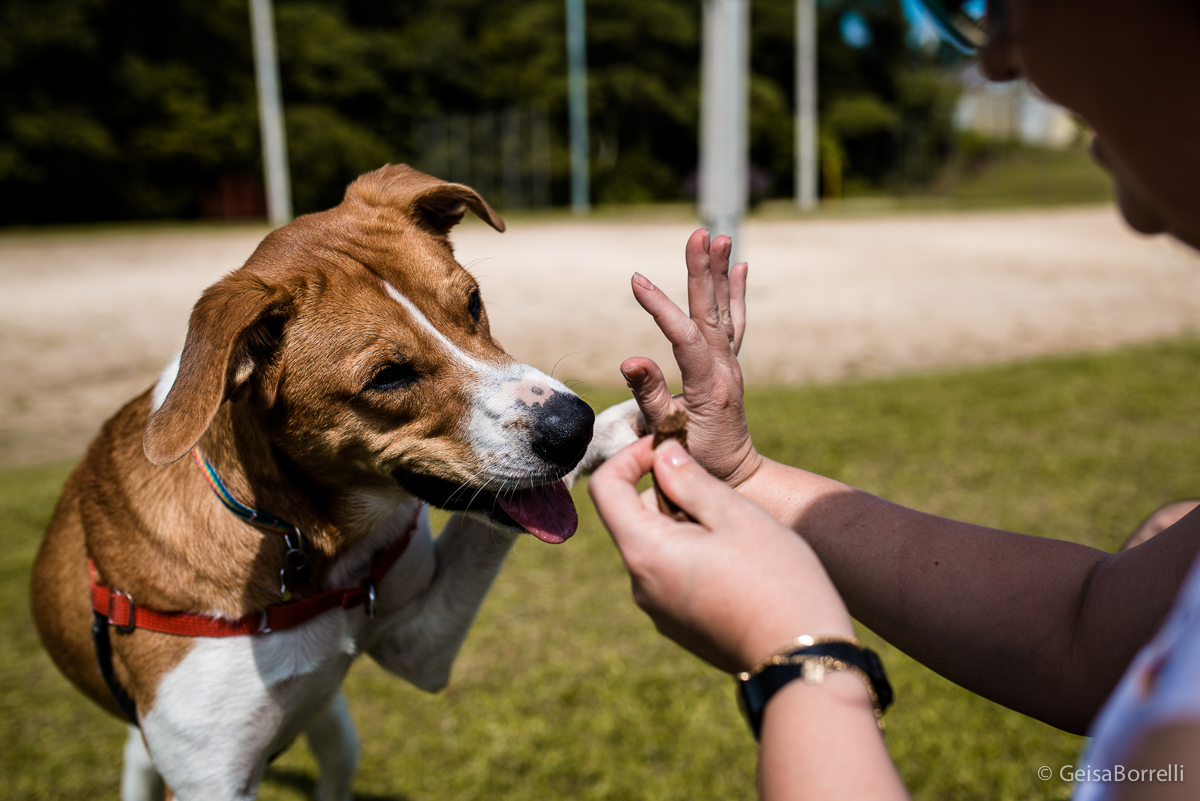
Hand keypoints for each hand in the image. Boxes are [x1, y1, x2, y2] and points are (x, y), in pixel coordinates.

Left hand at [588, 435, 854, 672]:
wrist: (802, 660)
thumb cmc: (776, 580)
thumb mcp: (736, 515)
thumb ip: (691, 480)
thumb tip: (662, 456)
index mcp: (645, 552)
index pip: (606, 488)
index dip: (630, 457)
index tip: (668, 449)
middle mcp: (640, 585)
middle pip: (635, 518)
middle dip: (670, 495)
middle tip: (724, 498)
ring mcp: (659, 611)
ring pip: (658, 547)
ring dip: (687, 527)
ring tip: (739, 536)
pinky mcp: (681, 628)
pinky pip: (674, 577)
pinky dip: (695, 557)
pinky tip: (741, 567)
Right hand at [622, 229, 761, 486]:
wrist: (735, 477)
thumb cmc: (694, 462)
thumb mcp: (667, 437)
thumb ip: (650, 398)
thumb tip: (630, 359)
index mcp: (707, 386)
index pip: (684, 337)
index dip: (660, 307)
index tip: (635, 280)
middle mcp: (724, 369)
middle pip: (712, 312)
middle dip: (702, 271)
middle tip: (699, 234)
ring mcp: (731, 365)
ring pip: (724, 311)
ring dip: (719, 273)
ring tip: (719, 236)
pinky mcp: (730, 366)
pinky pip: (736, 323)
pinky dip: (736, 294)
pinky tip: (739, 266)